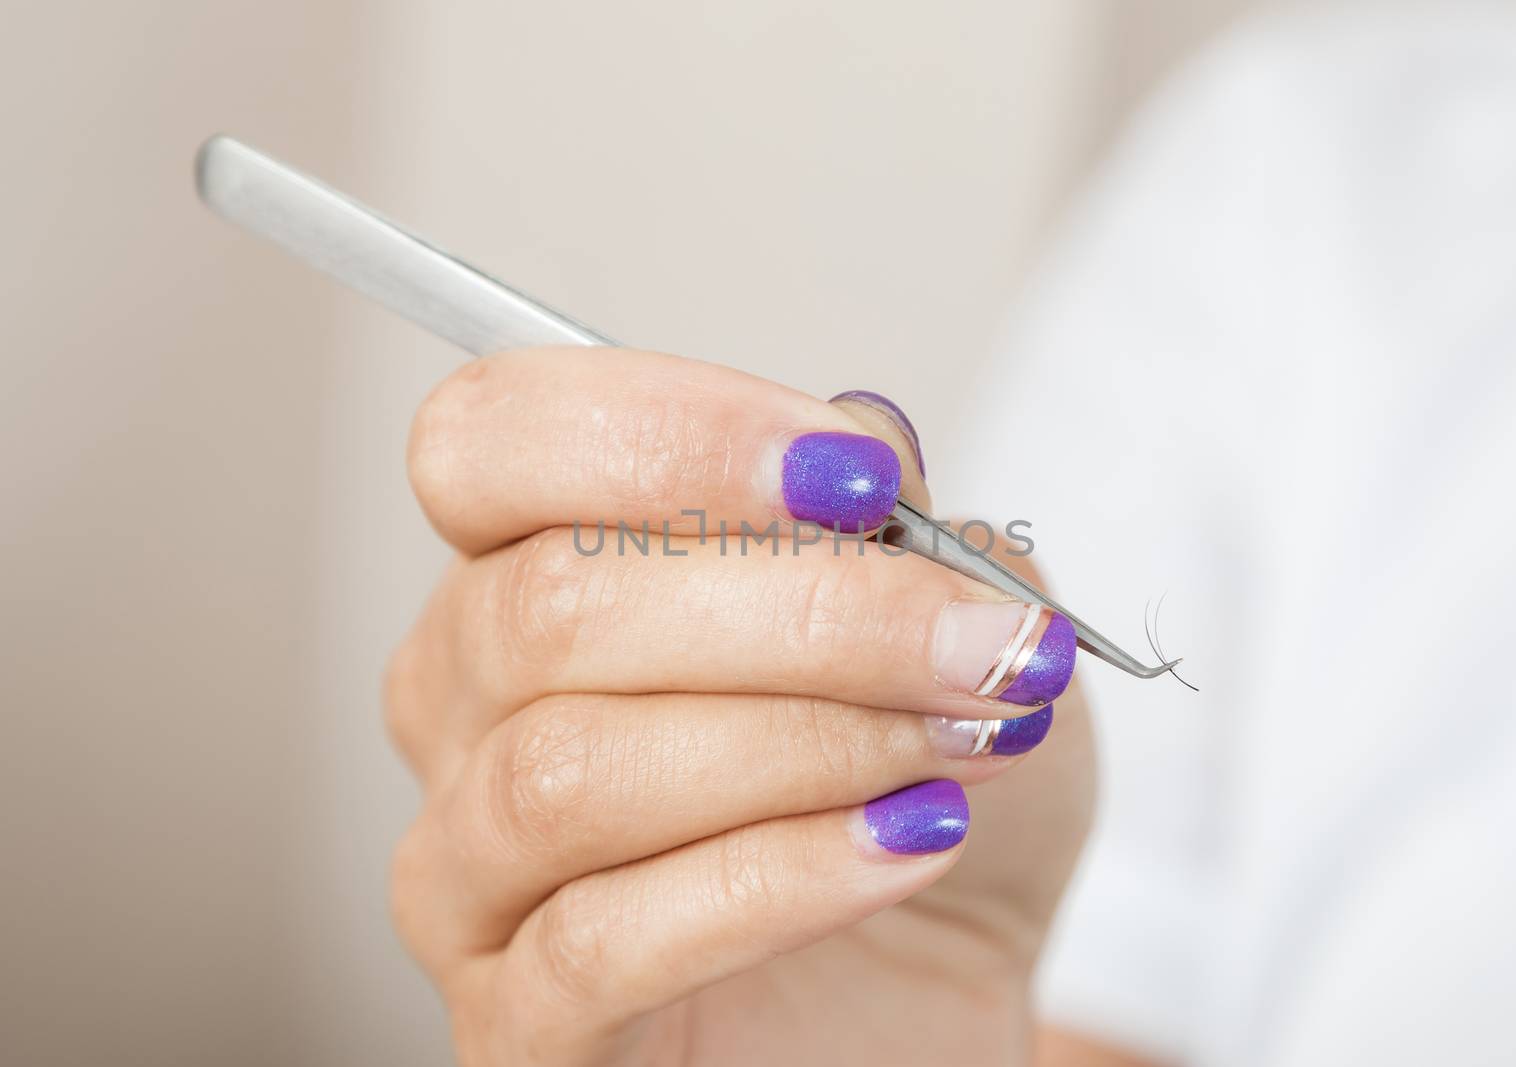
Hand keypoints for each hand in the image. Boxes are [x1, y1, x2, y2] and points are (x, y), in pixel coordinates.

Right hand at [384, 349, 1095, 1065]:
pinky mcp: (516, 1029)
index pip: (492, 440)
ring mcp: (467, 875)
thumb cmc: (914, 794)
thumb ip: (889, 523)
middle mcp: (462, 706)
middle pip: (552, 607)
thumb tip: (854, 434)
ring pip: (569, 769)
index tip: (857, 475)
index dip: (668, 432)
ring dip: (804, 741)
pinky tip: (907, 842)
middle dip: (807, 611)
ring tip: (963, 744)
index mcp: (527, 567)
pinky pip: (600, 939)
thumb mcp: (943, 628)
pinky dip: (781, 876)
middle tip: (982, 641)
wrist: (933, 993)